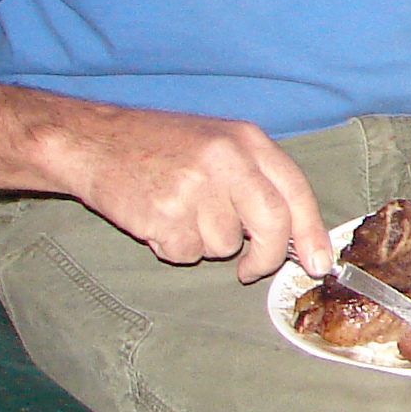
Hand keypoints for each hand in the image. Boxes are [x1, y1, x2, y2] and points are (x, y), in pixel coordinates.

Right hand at [51, 108, 331, 282]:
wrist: (92, 141)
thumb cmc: (159, 146)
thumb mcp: (219, 143)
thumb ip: (258, 181)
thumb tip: (297, 236)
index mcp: (248, 141)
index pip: (297, 192)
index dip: (312, 233)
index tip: (318, 264)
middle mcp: (227, 160)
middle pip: (272, 225)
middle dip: (267, 257)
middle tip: (251, 270)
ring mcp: (195, 186)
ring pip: (225, 245)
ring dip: (205, 243)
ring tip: (179, 212)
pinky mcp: (164, 213)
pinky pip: (187, 254)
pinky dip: (173, 248)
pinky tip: (157, 220)